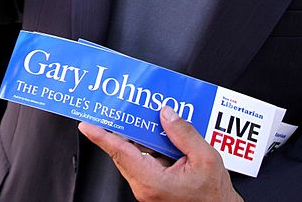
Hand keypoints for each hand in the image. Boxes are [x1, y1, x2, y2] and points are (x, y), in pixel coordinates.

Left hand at [79, 106, 242, 201]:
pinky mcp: (153, 189)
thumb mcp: (205, 158)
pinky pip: (145, 163)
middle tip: (116, 109)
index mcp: (153, 181)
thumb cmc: (214, 195)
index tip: (87, 124)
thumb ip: (183, 133)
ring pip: (135, 157)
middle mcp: (145, 188)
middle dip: (122, 129)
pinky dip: (150, 149)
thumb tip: (166, 113)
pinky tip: (163, 137)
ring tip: (150, 118)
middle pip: (125, 152)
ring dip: (140, 138)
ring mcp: (147, 190)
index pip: (121, 152)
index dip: (101, 136)